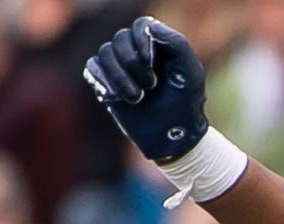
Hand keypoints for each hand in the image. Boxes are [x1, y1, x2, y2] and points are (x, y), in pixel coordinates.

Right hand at [84, 18, 209, 163]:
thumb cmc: (185, 104)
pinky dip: (102, 81)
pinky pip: (92, 67)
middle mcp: (136, 50)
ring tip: (137, 98)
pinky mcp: (105, 81)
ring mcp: (119, 66)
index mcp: (158, 44)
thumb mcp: (191, 73)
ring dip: (119, 77)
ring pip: (105, 53)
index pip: (141, 26)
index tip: (150, 64)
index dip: (141, 42)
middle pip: (120, 39)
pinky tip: (116, 98)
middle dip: (132, 64)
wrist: (172, 138)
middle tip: (151, 87)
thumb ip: (176, 43)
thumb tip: (149, 28)